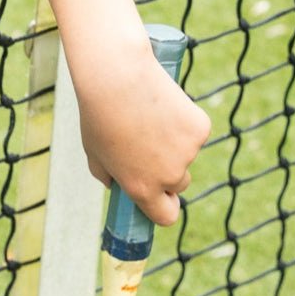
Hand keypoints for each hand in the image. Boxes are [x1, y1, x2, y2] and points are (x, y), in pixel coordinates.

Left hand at [72, 37, 210, 225]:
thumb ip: (106, 174)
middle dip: (170, 170)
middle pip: (179, 183)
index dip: (165, 208)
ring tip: (151, 116)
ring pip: (188, 153)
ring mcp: (188, 154)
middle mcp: (168, 176)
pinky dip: (185, 120)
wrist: (118, 79)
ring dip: (176, 141)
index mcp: (141, 188)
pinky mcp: (200, 129)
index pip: (166, 216)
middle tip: (151, 143)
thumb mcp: (94, 151)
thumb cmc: (99, 114)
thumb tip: (114, 184)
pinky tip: (165, 104)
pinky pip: (195, 130)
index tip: (162, 198)